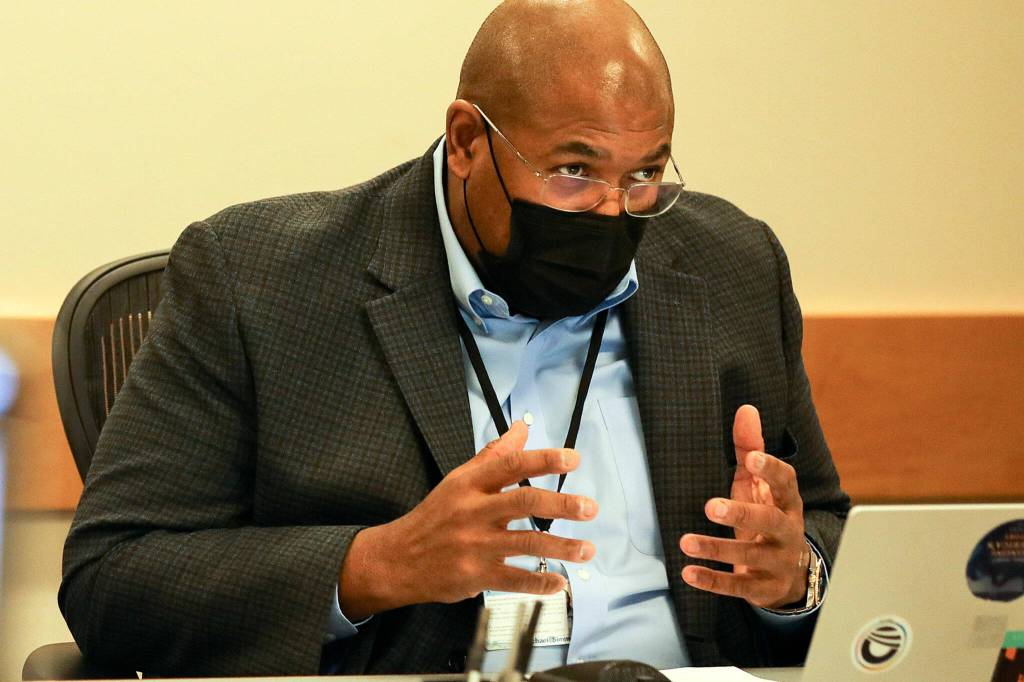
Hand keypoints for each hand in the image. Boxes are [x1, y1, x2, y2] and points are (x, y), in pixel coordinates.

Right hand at [338, 421, 597, 618]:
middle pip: (523, 502)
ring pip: (526, 542)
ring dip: (561, 546)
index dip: (544, 460)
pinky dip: (540, 582)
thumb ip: (493, 455)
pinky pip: (515, 579)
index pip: (511, 465)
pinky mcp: (475, 575)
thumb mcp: (458, 480)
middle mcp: (473, 511)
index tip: (573, 459)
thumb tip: (522, 428)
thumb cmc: (434, 516)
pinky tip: (560, 581)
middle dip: (561, 504)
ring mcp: (475, 545)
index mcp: (470, 484)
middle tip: (589, 507)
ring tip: (587, 548)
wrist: (396, 560)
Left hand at [679, 405, 808, 608]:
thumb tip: (746, 409)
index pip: (786, 483)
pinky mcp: (763, 588)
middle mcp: (787, 532)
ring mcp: (777, 563)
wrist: (791, 574)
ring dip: (716, 549)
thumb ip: (751, 448)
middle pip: (769, 522)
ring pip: (749, 558)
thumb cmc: (766, 516)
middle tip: (711, 506)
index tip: (752, 457)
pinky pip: (737, 587)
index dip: (771, 470)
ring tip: (685, 541)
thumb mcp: (758, 485)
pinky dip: (712, 581)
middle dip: (741, 514)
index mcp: (787, 502)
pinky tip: (688, 573)